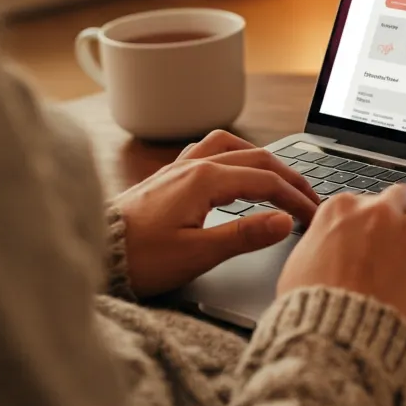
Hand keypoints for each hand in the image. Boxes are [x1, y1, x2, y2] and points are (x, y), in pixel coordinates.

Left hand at [114, 131, 319, 297]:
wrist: (92, 256)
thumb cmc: (139, 258)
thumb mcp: (197, 254)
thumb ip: (245, 235)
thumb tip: (284, 221)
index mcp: (205, 180)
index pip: (266, 182)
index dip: (296, 198)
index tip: (313, 216)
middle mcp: (194, 165)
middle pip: (257, 159)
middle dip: (289, 177)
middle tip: (310, 197)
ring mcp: (179, 168)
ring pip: (233, 147)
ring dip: (263, 159)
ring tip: (280, 176)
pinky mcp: (167, 178)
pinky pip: (210, 151)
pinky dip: (235, 156)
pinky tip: (234, 171)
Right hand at [277, 178, 405, 330]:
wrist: (329, 337)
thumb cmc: (309, 309)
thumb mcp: (298, 265)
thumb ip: (319, 244)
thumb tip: (324, 247)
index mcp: (342, 210)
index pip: (366, 199)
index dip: (375, 217)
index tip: (377, 231)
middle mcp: (379, 213)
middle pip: (404, 193)